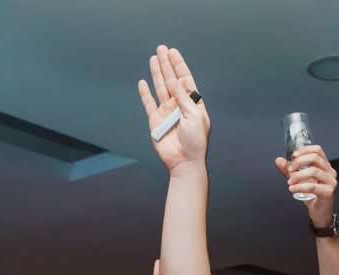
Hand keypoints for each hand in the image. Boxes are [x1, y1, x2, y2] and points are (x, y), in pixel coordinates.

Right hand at [138, 46, 208, 174]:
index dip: (179, 65)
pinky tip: (143, 82)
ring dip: (157, 74)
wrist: (184, 161)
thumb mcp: (194, 117)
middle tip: (161, 49)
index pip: (185, 80)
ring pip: (160, 88)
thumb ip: (185, 98)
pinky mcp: (156, 121)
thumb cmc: (195, 141)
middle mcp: (179, 105)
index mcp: (192, 103)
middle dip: (166, 64)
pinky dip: (145, 93)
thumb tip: (179, 79)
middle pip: (171, 80)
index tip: (173, 52)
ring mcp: (167, 112)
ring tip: (153, 58)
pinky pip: (149, 104)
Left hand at [276, 145, 336, 225]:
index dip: (305, 150)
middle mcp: (330, 172)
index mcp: (325, 166)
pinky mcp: (328, 192)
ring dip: (298, 176)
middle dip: (299, 162)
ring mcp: (331, 182)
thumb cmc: (312, 195)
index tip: (294, 156)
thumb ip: (289, 170)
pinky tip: (292, 189)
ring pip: (313, 171)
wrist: (320, 213)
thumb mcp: (299, 180)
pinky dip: (299, 187)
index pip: (317, 150)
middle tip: (290, 170)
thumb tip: (278, 160)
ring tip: (290, 182)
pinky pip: (312, 187)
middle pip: (315, 158)